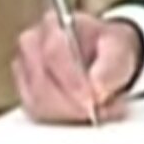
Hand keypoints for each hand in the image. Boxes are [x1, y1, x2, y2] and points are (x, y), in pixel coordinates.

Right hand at [12, 9, 141, 122]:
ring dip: (69, 114)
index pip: (54, 53)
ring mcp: (23, 69)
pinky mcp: (25, 92)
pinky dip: (61, 120)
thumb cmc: (108, 47)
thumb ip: (111, 65)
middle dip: (72, 104)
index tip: (92, 99)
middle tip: (99, 111)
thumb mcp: (119, 48)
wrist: (103, 56)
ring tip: (96, 111)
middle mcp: (31, 44)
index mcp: (53, 24)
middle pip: (41, 83)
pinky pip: (37, 114)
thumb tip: (97, 87)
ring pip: (37, 103)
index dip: (72, 81)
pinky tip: (81, 114)